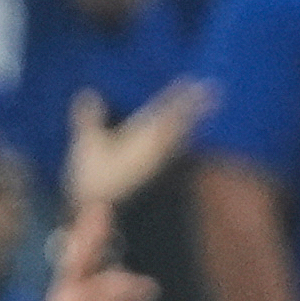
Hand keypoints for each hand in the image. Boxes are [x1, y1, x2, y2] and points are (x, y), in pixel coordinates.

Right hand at [65, 81, 211, 210]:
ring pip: (178, 136)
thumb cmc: (94, 182)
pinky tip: (178, 138)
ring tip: (200, 108)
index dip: (180, 96)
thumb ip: (89, 119)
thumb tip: (89, 92)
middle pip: (179, 122)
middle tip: (213, 90)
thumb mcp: (86, 147)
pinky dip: (178, 137)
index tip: (194, 81)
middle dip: (194, 105)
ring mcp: (157, 164)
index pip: (166, 112)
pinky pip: (170, 149)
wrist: (104, 219)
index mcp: (143, 139)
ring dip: (189, 120)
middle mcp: (157, 150)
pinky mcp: (152, 174)